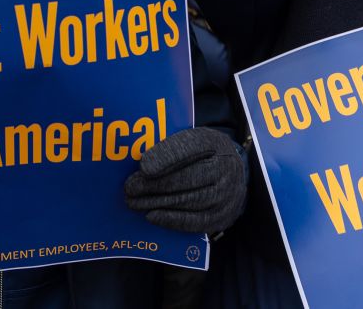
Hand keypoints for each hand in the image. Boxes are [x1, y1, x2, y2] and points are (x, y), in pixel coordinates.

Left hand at [124, 127, 245, 234]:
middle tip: (130, 188)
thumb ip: (169, 147)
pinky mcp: (223, 217)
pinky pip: (195, 221)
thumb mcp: (189, 141)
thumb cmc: (201, 156)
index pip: (191, 147)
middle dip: (155, 185)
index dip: (166, 157)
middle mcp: (225, 168)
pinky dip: (171, 219)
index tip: (143, 167)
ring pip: (189, 201)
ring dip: (158, 203)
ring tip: (134, 202)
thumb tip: (141, 164)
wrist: (232, 176)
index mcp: (213, 143)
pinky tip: (151, 216)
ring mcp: (227, 195)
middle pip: (187, 178)